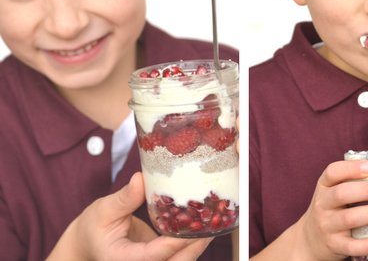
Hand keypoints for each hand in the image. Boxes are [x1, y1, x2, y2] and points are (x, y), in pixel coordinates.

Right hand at [48, 172, 211, 260]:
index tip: (192, 227)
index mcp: (122, 260)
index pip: (152, 256)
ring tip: (214, 221)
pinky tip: (206, 223)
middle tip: (213, 222)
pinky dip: (193, 243)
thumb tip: (141, 178)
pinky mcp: (161, 259)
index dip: (174, 243)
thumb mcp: (103, 210)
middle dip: (195, 246)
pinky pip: (180, 255)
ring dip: (198, 245)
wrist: (89, 243)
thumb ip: (124, 199)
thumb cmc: (93, 228)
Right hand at [295, 160, 367, 259]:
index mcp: (325, 186)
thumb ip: (355, 181)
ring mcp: (327, 226)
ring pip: (349, 218)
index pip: (333, 172)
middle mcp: (323, 204)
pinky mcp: (334, 245)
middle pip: (342, 194)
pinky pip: (352, 246)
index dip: (351, 168)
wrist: (311, 239)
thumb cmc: (333, 209)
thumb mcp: (335, 191)